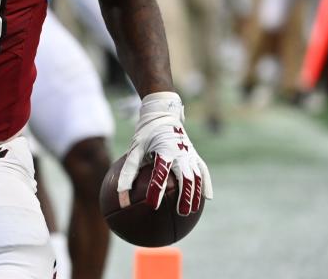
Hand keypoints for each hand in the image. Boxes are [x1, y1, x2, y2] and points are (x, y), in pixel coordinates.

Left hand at [117, 92, 211, 215]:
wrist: (163, 112)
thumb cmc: (146, 132)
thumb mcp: (135, 149)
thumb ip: (128, 171)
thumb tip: (120, 195)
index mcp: (164, 150)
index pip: (160, 173)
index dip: (155, 190)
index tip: (152, 206)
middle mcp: (180, 152)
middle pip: (186, 178)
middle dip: (185, 196)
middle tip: (181, 213)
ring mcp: (190, 153)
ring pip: (197, 176)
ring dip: (196, 194)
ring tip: (192, 210)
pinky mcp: (195, 154)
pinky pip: (203, 170)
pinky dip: (206, 183)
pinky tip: (207, 197)